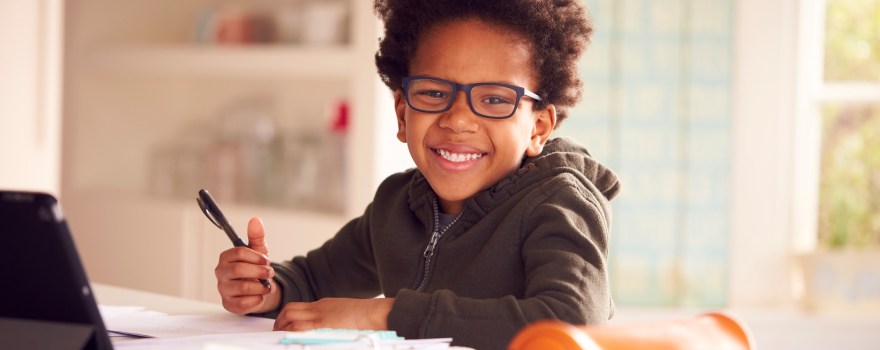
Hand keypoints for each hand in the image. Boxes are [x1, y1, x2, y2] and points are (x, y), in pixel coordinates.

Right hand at [216, 217, 280, 314]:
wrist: (258, 289)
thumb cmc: (255, 268)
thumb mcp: (259, 251)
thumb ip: (257, 236)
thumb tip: (255, 220)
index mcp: (226, 257)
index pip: (239, 252)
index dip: (256, 256)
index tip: (266, 260)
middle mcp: (221, 272)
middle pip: (239, 269)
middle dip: (259, 271)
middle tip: (270, 273)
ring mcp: (223, 289)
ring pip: (242, 287)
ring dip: (260, 287)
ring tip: (268, 286)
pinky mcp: (228, 304)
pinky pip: (243, 303)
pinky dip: (257, 299)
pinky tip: (261, 295)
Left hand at [274, 298, 394, 330]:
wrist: (375, 314)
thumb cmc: (365, 316)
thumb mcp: (343, 312)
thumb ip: (330, 318)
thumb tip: (324, 328)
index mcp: (323, 305)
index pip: (297, 307)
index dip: (286, 316)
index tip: (283, 324)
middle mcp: (319, 309)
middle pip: (290, 310)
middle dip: (279, 321)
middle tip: (276, 331)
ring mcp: (320, 317)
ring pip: (290, 318)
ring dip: (281, 328)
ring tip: (279, 337)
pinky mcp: (323, 326)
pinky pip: (300, 328)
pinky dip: (291, 333)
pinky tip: (288, 340)